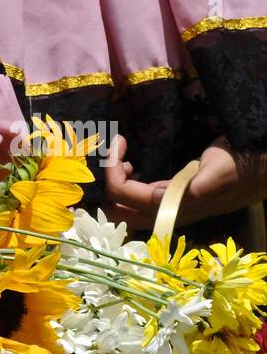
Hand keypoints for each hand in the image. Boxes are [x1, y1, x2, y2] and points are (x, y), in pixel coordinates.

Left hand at [104, 135, 266, 227]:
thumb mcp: (220, 172)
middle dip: (103, 185)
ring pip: (122, 208)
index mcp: (173, 206)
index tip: (120, 140)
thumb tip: (166, 196)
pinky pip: (134, 200)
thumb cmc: (241, 166)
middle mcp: (164, 212)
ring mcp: (165, 208)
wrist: (261, 171)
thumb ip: (197, 188)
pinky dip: (123, 183)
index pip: (123, 194)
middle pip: (114, 212)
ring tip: (122, 158)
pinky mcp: (168, 200)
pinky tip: (132, 167)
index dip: (112, 170)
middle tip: (114, 154)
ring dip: (112, 185)